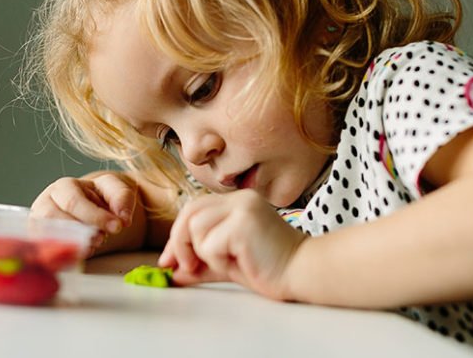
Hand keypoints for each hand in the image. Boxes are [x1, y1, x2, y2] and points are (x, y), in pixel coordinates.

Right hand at [30, 172, 137, 254]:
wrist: (89, 206)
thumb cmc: (99, 197)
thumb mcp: (114, 189)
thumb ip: (122, 198)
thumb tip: (123, 219)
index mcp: (64, 187)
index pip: (74, 202)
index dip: (95, 216)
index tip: (117, 227)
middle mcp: (46, 203)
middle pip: (55, 219)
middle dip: (81, 231)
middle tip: (102, 239)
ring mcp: (39, 223)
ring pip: (47, 235)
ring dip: (71, 244)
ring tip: (92, 246)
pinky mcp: (39, 240)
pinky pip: (44, 249)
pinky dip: (61, 254)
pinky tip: (79, 254)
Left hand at [157, 189, 307, 299]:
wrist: (302, 273)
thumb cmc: (270, 268)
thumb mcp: (227, 262)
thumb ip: (201, 263)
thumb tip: (172, 273)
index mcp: (236, 202)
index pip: (194, 209)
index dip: (177, 234)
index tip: (169, 261)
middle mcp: (239, 199)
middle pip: (189, 213)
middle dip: (179, 243)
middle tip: (185, 268)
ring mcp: (242, 208)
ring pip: (196, 228)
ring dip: (203, 253)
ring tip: (226, 263)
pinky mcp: (243, 223)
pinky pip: (209, 244)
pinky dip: (216, 260)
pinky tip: (239, 263)